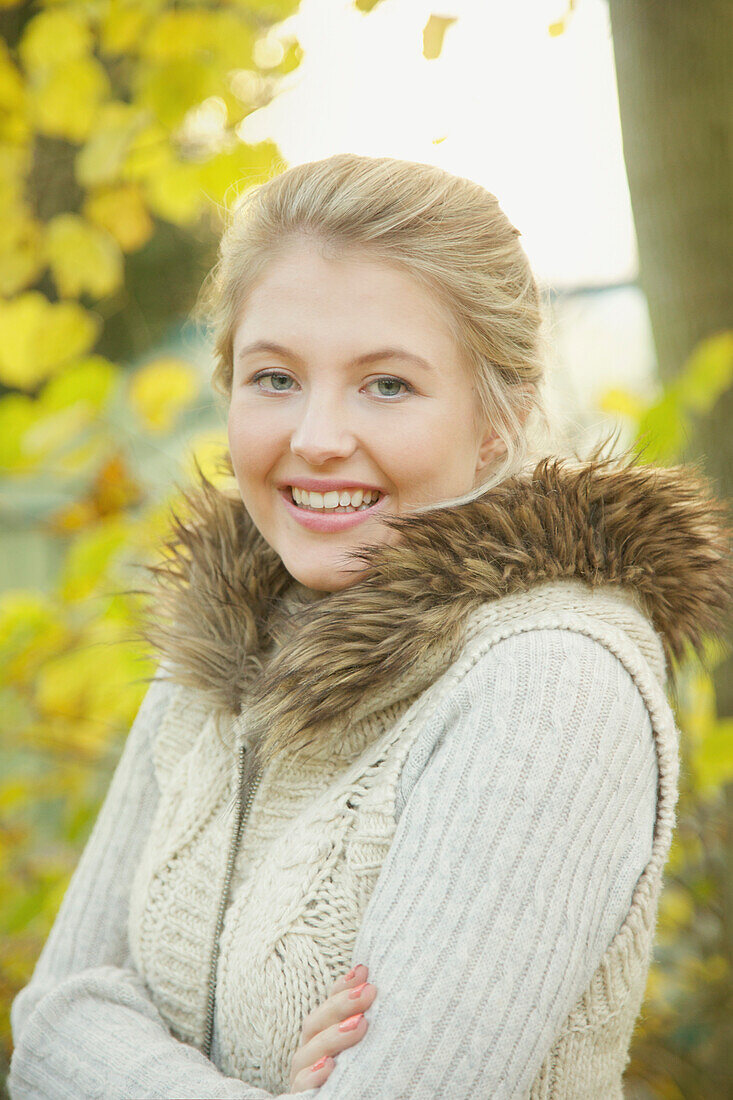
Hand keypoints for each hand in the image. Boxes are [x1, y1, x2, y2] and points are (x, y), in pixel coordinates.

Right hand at [288, 964, 377, 1092]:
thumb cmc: (365, 1082)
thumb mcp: (366, 1051)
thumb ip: (365, 1023)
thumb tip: (379, 984)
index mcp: (321, 1039)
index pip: (327, 1007)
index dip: (341, 987)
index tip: (365, 970)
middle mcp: (309, 1057)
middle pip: (315, 1024)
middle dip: (341, 1005)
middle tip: (370, 992)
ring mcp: (303, 1079)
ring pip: (306, 1054)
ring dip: (334, 1037)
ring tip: (361, 1024)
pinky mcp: (304, 1098)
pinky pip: (303, 1089)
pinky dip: (314, 1077)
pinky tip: (330, 1067)